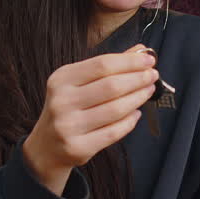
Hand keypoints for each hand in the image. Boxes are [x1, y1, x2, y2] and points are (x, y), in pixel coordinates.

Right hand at [23, 45, 157, 193]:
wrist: (47, 147)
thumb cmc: (68, 108)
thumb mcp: (79, 83)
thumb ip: (108, 67)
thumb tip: (140, 51)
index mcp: (61, 79)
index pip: (102, 65)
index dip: (129, 62)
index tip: (149, 60)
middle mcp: (62, 101)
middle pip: (111, 86)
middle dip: (137, 79)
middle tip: (152, 76)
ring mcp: (68, 126)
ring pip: (115, 110)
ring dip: (138, 99)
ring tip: (148, 91)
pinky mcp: (78, 147)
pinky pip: (113, 132)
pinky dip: (129, 122)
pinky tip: (136, 113)